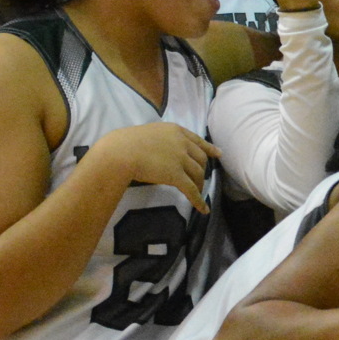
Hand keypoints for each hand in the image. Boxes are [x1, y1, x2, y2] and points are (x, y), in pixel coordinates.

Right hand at [89, 122, 220, 211]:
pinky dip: (198, 200)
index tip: (218, 154)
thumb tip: (161, 150)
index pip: (197, 140)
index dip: (209, 148)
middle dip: (202, 170)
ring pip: (198, 174)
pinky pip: (191, 189)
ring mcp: (180, 158)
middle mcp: (182, 143)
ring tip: (197, 193)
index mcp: (175, 130)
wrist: (120, 152)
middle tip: (201, 179)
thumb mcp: (149, 134)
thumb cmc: (125, 143)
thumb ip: (161, 140)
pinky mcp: (176, 175)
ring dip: (199, 185)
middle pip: (200, 158)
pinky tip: (202, 209)